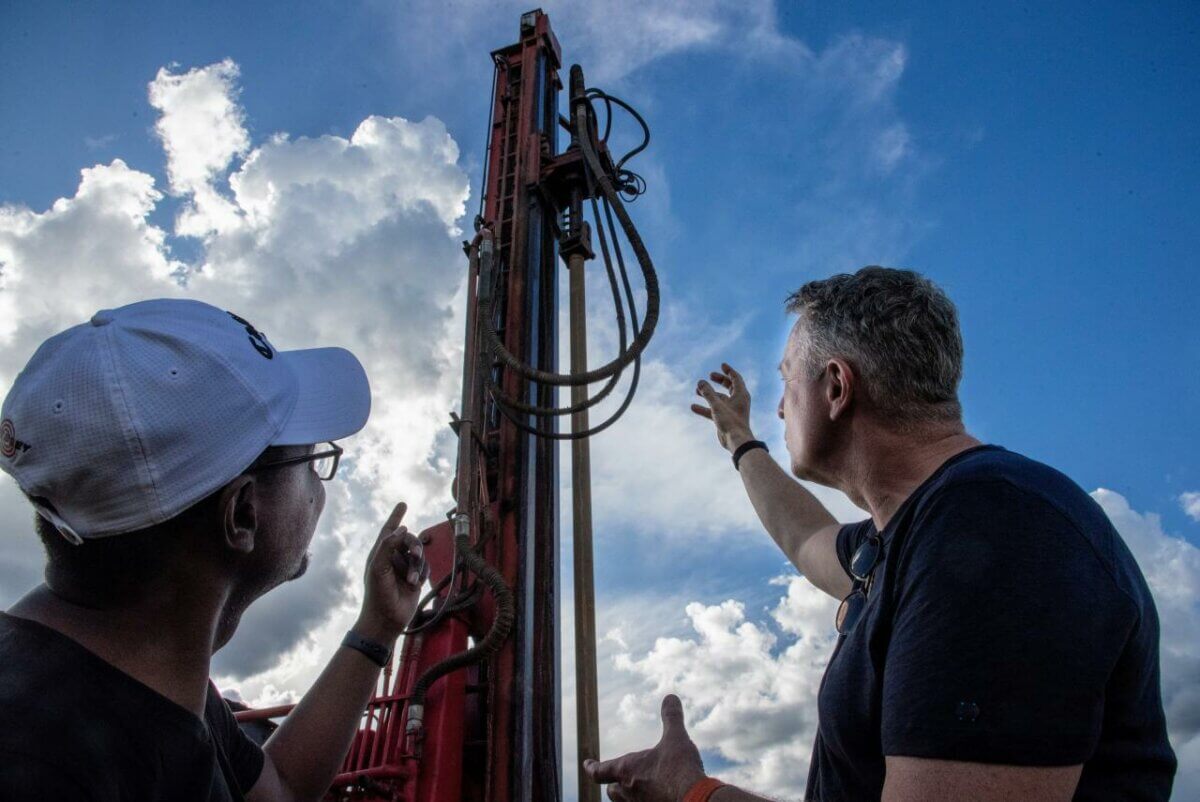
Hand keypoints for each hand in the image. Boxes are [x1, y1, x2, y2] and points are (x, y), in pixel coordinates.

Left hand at [355, 502, 429, 642]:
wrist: (386, 619)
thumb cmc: (377, 594)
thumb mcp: (378, 567)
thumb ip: (387, 546)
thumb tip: (401, 529)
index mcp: (380, 553)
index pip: (389, 531)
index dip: (396, 517)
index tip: (403, 504)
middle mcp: (393, 558)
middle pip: (409, 540)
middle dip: (414, 546)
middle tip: (416, 554)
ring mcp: (404, 568)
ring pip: (419, 555)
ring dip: (417, 567)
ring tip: (412, 581)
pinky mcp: (415, 579)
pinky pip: (425, 567)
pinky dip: (422, 574)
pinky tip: (416, 584)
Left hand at [583, 695, 705, 801]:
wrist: (694, 799)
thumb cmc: (680, 769)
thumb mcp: (677, 738)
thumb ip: (671, 718)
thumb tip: (670, 697)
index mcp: (627, 769)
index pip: (599, 771)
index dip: (591, 767)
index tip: (587, 764)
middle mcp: (628, 791)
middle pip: (612, 791)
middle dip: (613, 784)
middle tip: (614, 780)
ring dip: (628, 796)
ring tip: (637, 789)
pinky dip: (645, 801)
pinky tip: (657, 798)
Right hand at [691, 363, 754, 452]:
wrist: (736, 441)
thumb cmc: (730, 421)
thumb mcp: (717, 404)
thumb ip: (708, 392)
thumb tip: (700, 382)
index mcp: (740, 394)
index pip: (736, 378)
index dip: (728, 371)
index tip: (721, 365)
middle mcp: (737, 401)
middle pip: (729, 386)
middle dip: (719, 380)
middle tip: (710, 376)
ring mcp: (731, 410)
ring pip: (719, 398)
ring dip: (709, 394)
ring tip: (696, 390)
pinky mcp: (725, 418)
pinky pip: (714, 410)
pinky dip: (705, 407)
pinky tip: (693, 407)